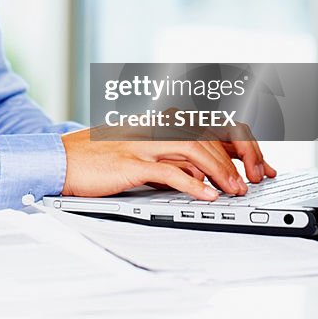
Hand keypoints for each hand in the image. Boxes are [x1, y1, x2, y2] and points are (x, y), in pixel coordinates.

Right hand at [60, 126, 275, 200]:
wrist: (58, 159)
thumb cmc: (96, 159)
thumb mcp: (140, 153)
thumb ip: (171, 158)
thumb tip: (205, 175)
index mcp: (159, 122)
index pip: (210, 124)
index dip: (240, 142)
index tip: (259, 165)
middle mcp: (154, 127)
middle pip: (208, 132)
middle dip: (239, 156)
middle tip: (254, 179)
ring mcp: (142, 142)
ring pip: (194, 148)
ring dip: (221, 170)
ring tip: (235, 189)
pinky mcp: (129, 163)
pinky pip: (168, 171)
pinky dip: (192, 184)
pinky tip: (207, 196)